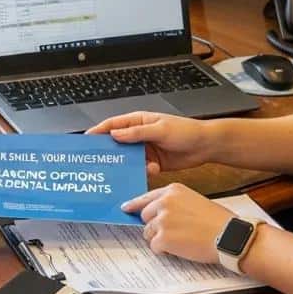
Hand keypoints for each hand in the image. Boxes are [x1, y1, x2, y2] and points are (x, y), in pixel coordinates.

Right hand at [87, 111, 211, 174]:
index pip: (113, 125)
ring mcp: (146, 149)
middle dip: (109, 152)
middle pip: (118, 143)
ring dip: (127, 165)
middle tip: (98, 161)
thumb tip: (115, 134)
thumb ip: (137, 132)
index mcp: (139, 121)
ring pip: (128, 158)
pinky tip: (148, 172)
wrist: (205, 146)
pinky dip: (141, 172)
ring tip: (122, 171)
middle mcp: (139, 135)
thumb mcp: (160, 129)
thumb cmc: (186, 131)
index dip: (99, 131)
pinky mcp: (153, 162)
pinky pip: (141, 169)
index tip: (87, 139)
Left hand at [121, 183, 231, 262]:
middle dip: (154, 225)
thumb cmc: (217, 220)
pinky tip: (181, 247)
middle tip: (172, 232)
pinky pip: (154, 247)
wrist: (229, 235)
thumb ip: (174, 203)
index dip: (135, 204)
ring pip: (148, 233)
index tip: (126, 208)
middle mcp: (164, 203)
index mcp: (172, 190)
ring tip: (181, 240)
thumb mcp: (194, 200)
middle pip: (145, 216)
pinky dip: (164, 250)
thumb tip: (157, 213)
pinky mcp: (163, 238)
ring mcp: (162, 220)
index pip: (146, 197)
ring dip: (160, 239)